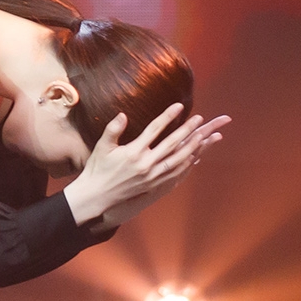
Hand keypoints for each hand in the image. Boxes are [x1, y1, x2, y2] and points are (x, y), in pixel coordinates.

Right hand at [62, 103, 229, 228]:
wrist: (97, 194)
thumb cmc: (98, 168)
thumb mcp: (101, 146)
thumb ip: (113, 129)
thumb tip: (123, 114)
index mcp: (133, 152)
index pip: (154, 130)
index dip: (167, 116)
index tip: (179, 105)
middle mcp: (145, 164)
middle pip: (171, 143)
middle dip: (187, 129)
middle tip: (199, 118)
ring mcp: (152, 175)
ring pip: (178, 159)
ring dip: (192, 146)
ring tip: (202, 135)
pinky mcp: (154, 184)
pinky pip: (176, 173)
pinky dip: (187, 164)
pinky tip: (194, 156)